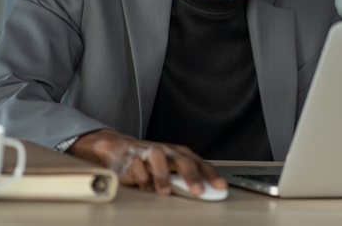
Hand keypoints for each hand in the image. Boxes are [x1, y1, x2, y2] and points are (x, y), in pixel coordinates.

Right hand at [66, 129, 226, 195]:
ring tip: (166, 192)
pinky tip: (144, 185)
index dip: (211, 174)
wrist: (121, 148)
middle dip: (191, 176)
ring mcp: (149, 153)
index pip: (199, 163)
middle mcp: (166, 151)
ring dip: (163, 176)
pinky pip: (138, 168)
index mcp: (179, 153)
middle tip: (198, 190)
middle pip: (182, 160)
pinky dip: (142, 179)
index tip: (221, 186)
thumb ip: (184, 179)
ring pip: (158, 159)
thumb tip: (204, 193)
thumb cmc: (152, 161)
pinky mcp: (132, 158)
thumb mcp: (170, 168)